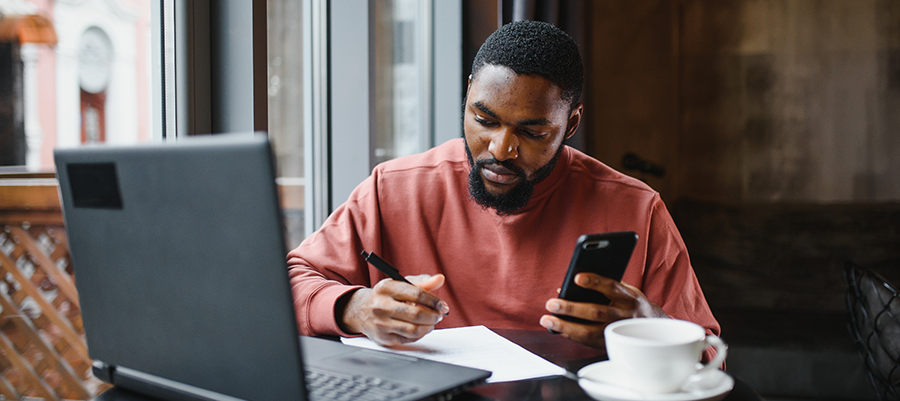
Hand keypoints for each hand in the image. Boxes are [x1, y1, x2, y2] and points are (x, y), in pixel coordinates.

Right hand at [340, 274, 449, 345]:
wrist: (361, 311)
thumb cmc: (385, 296)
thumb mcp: (401, 284)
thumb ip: (422, 282)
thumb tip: (440, 279)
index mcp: (386, 288)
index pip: (417, 294)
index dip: (434, 301)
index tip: (442, 305)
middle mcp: (381, 306)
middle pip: (417, 314)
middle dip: (433, 315)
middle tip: (438, 315)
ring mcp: (381, 323)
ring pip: (414, 330)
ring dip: (428, 327)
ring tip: (431, 322)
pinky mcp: (383, 338)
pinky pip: (408, 339)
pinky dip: (419, 334)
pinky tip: (421, 328)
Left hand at [538, 272, 667, 348]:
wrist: (650, 327)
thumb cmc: (630, 302)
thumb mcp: (624, 290)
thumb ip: (603, 286)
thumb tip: (569, 286)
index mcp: (628, 297)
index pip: (611, 286)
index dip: (594, 281)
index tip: (576, 277)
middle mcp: (624, 315)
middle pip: (596, 311)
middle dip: (571, 307)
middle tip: (551, 303)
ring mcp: (616, 332)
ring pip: (589, 331)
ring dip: (565, 326)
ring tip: (547, 320)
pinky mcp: (610, 344)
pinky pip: (588, 342)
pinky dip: (571, 335)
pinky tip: (558, 329)